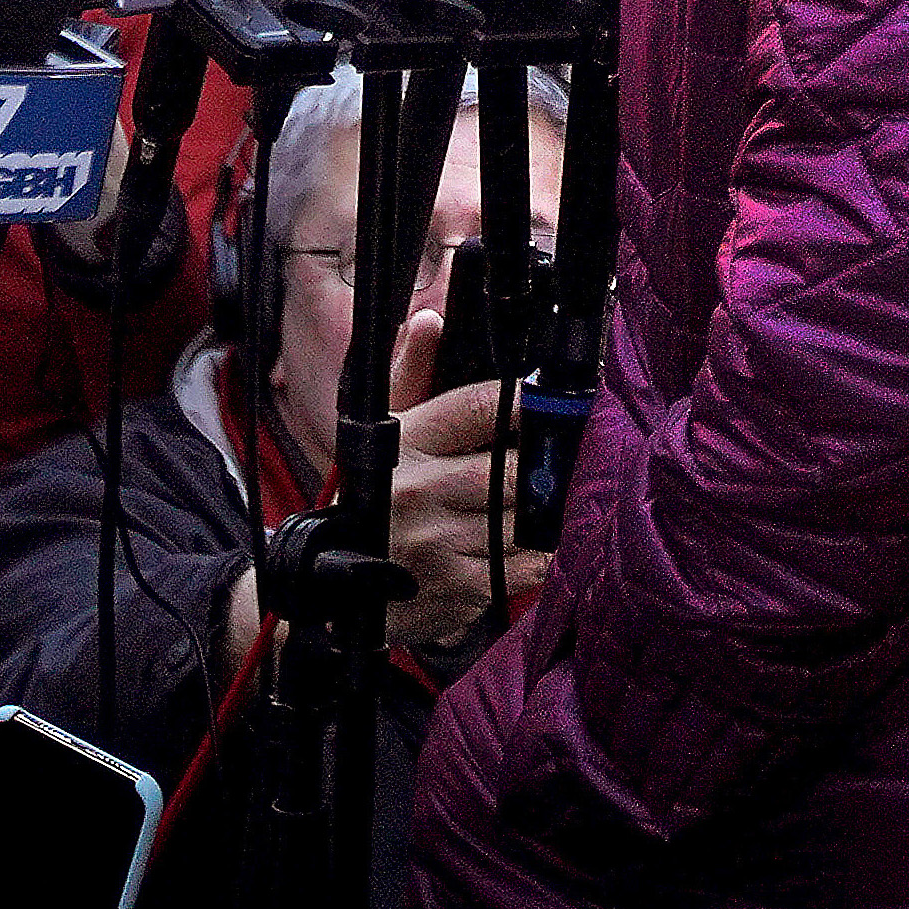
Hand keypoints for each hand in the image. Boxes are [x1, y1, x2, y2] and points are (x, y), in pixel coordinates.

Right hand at [379, 310, 547, 654]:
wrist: (339, 588)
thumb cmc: (375, 493)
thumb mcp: (383, 431)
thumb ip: (412, 373)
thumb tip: (431, 320)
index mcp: (405, 443)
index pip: (477, 407)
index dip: (524, 399)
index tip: (548, 398)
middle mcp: (422, 491)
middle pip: (514, 468)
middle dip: (545, 462)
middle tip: (569, 452)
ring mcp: (442, 544)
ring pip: (527, 517)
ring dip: (549, 506)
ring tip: (557, 492)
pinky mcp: (462, 587)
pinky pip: (528, 564)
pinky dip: (542, 550)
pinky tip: (536, 536)